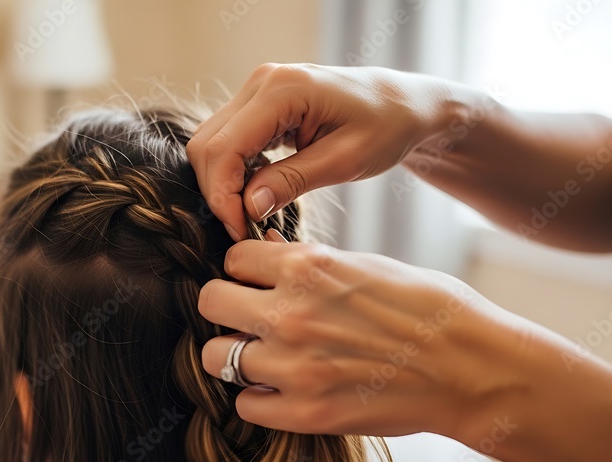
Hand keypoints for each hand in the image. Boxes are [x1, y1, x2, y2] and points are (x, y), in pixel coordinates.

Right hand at [186, 63, 449, 240]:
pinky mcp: (259, 102)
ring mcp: (258, 89)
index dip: (222, 195)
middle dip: (218, 192)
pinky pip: (228, 140)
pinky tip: (257, 192)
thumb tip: (247, 207)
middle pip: (208, 145)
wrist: (404, 104)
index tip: (241, 230)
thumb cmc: (387, 127)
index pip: (224, 147)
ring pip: (211, 143)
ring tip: (251, 213)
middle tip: (245, 228)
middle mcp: (262, 82)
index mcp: (283, 89)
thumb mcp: (346, 162)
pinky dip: (233, 171)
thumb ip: (292, 181)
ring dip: (223, 183)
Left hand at [196, 234, 538, 444]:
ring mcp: (294, 367)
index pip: (233, 258)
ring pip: (214, 357)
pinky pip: (244, 405)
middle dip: (226, 307)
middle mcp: (291, 314)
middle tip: (249, 318)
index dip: (244, 270)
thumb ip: (311, 262)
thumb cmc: (430, 308)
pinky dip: (257, 398)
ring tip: (263, 356)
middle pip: (210, 302)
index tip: (258, 282)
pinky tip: (281, 390)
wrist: (474, 368)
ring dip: (235, 355)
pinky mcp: (306, 414)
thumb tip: (268, 253)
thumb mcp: (368, 264)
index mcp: (308, 267)